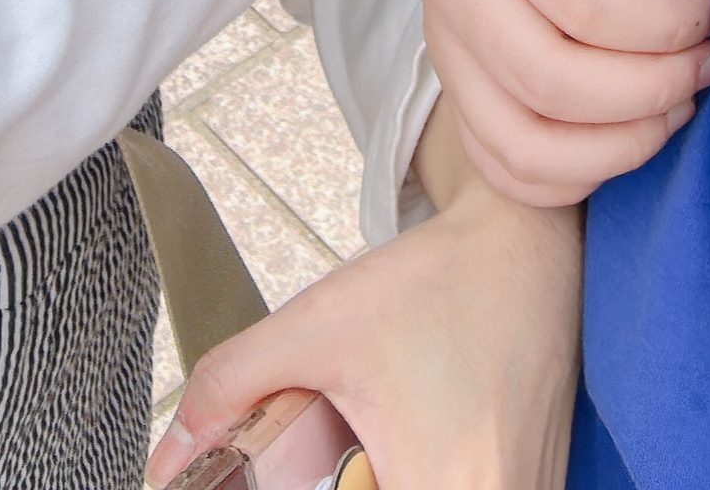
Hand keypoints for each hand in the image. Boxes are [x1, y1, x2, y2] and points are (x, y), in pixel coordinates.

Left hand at [149, 171, 579, 489]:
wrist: (526, 243)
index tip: (317, 477)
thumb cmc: (434, 282)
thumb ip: (232, 385)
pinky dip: (432, 474)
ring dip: (385, 479)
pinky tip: (414, 443)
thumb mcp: (318, 323)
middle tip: (342, 457)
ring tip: (378, 443)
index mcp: (447, 484)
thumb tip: (167, 460)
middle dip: (348, 487)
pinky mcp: (542, 487)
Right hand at [415, 0, 709, 203]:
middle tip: (708, 69)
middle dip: (648, 93)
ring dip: (615, 147)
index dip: (664, 26)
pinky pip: (501, 163)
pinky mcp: (451, 76)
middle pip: (545, 79)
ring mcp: (438, 30)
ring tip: (674, 107)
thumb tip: (675, 46)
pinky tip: (630, 135)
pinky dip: (573, 175)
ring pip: (518, 141)